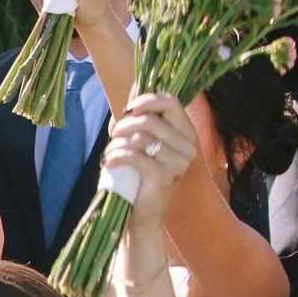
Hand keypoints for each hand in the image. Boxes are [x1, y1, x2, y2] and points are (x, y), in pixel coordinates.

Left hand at [103, 89, 197, 233]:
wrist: (143, 214)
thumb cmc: (141, 174)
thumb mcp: (143, 141)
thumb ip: (143, 114)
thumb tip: (137, 82)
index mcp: (187, 133)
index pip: (171, 102)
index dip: (147, 100)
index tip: (128, 110)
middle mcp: (189, 146)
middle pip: (150, 119)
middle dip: (125, 125)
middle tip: (114, 135)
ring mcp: (180, 162)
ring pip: (140, 137)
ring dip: (117, 142)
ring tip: (111, 151)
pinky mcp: (165, 176)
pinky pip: (134, 155)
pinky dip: (116, 156)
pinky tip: (108, 162)